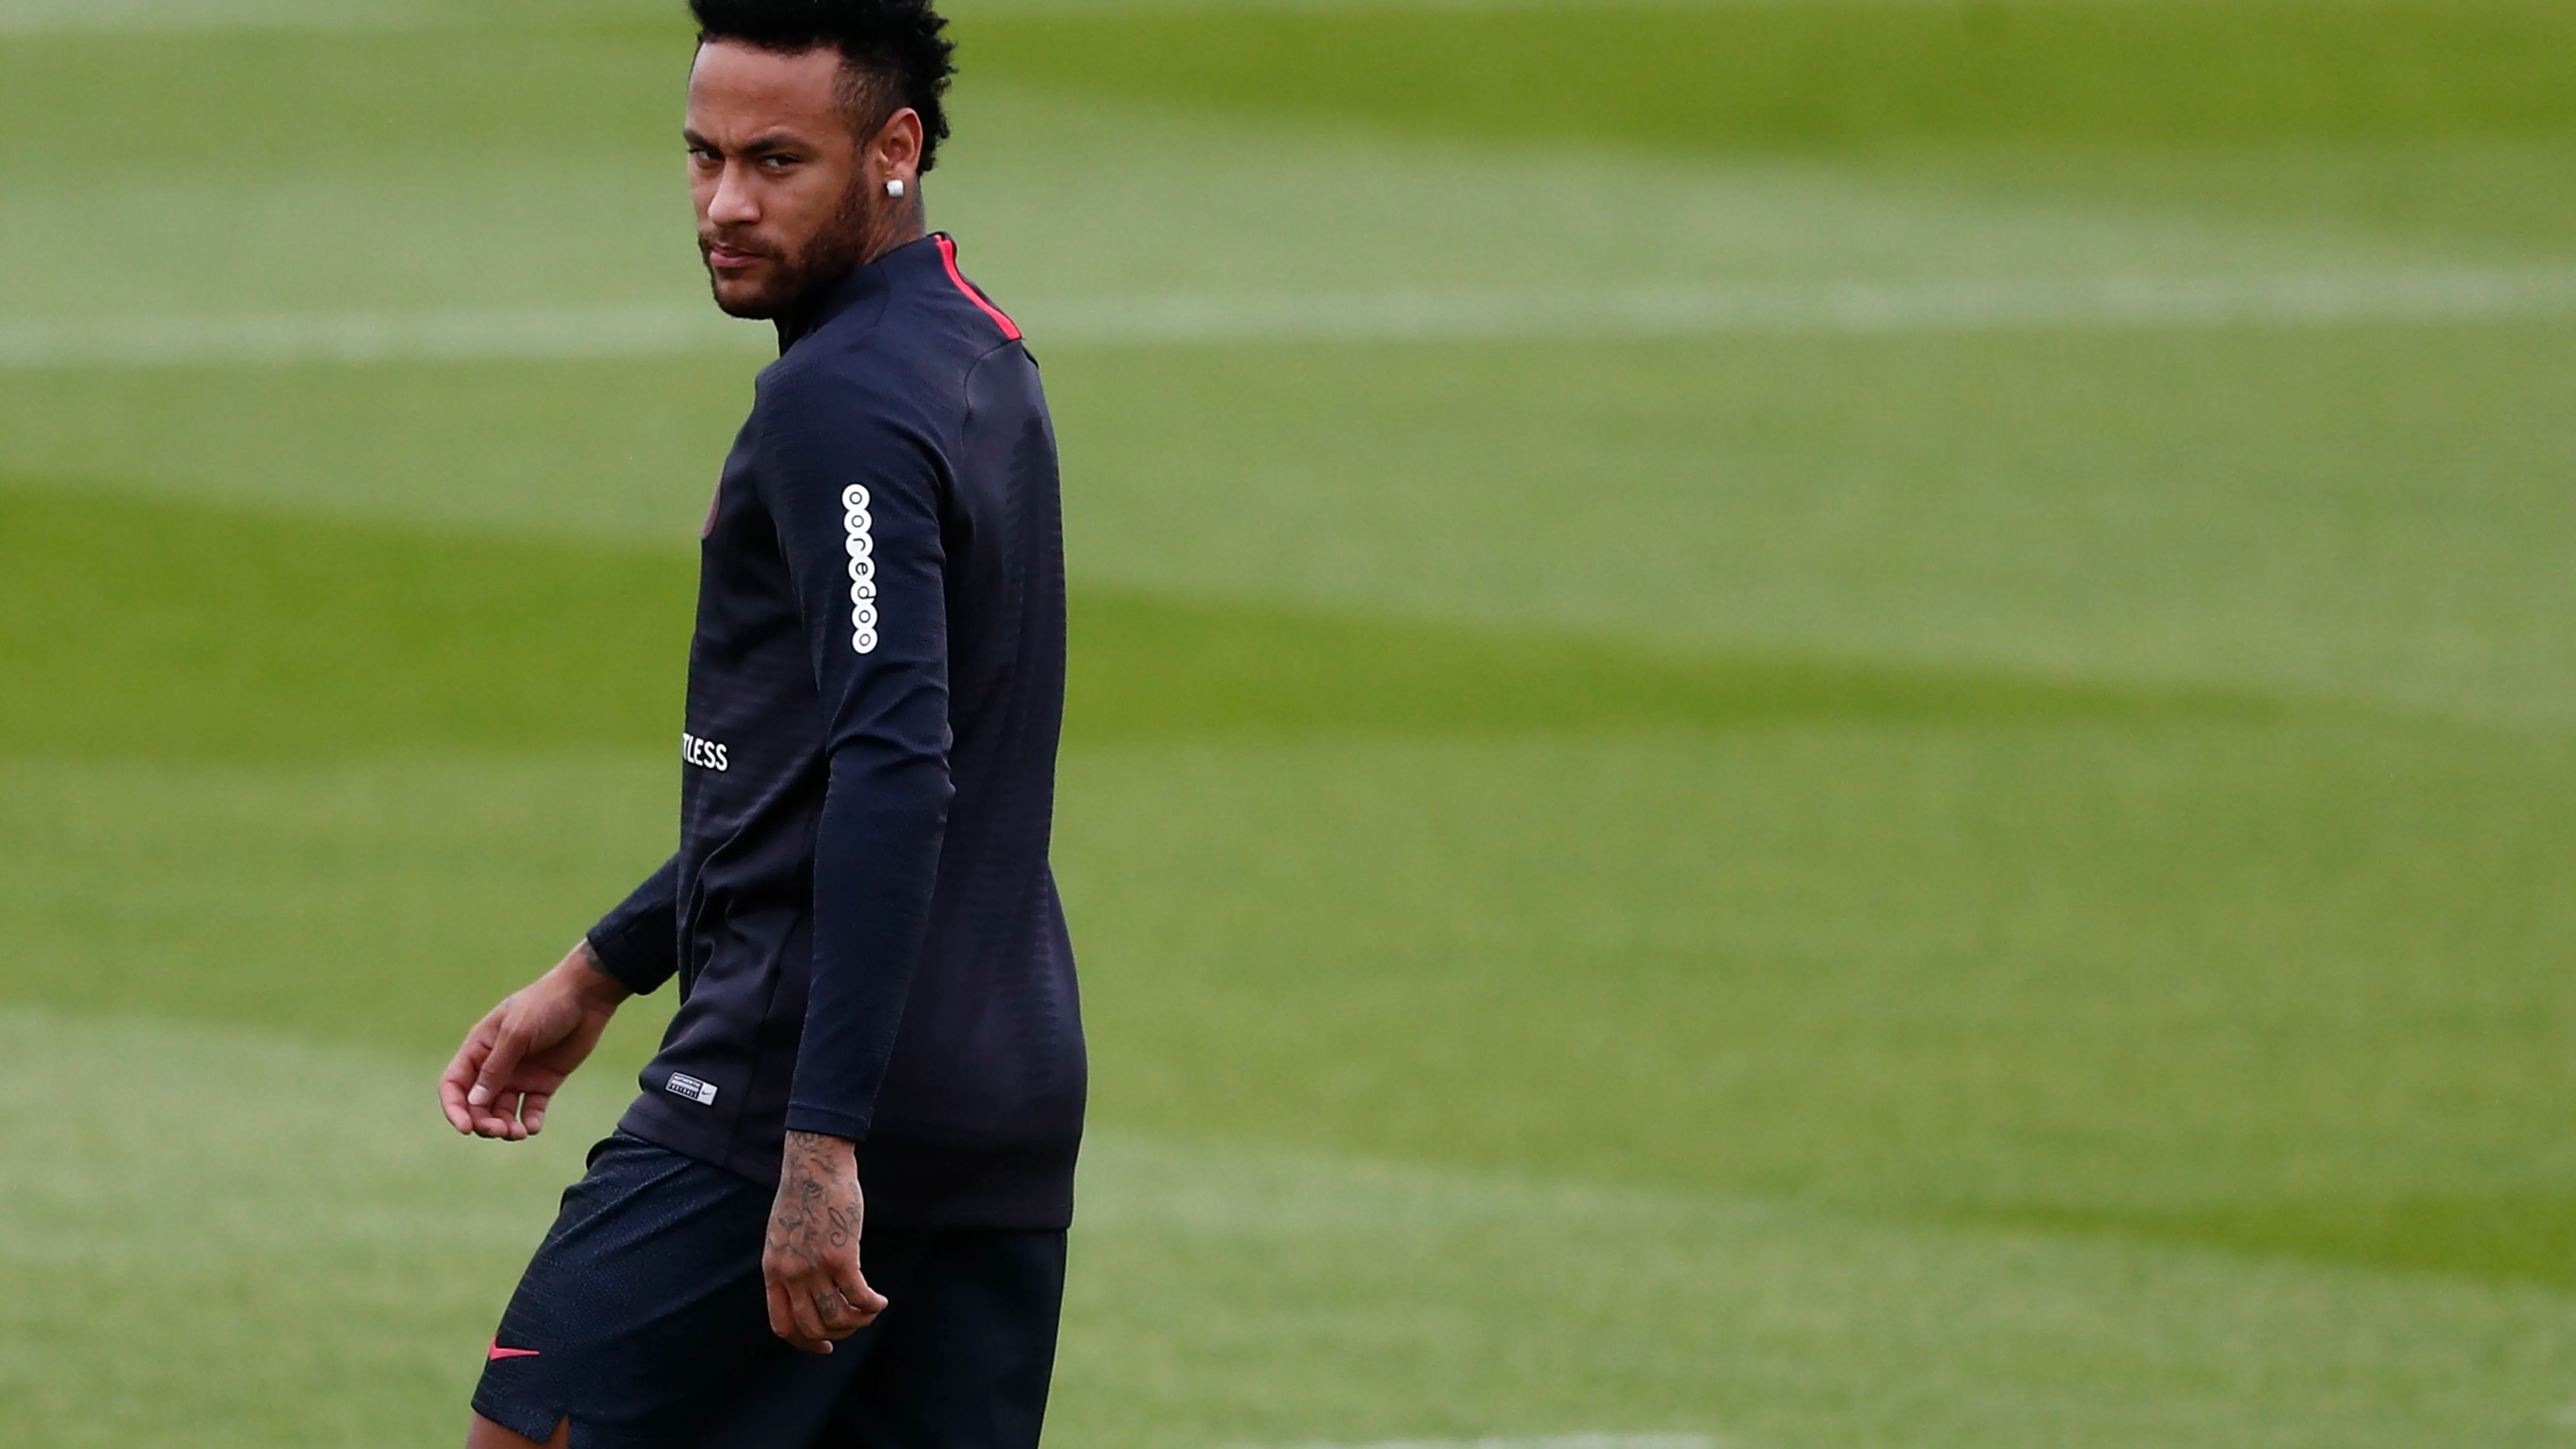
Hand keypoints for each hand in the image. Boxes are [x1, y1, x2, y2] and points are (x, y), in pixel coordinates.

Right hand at [439, 940, 630, 1139]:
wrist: (587, 997)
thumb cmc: (546, 1005)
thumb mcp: (517, 1033)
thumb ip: (496, 1068)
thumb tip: (474, 1102)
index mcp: (479, 1048)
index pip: (454, 1084)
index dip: (454, 1108)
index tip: (465, 1128)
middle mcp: (496, 1065)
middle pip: (477, 1104)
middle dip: (483, 1122)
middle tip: (499, 1130)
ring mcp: (520, 1075)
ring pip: (503, 1111)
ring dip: (506, 1126)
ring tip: (519, 1133)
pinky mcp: (544, 1082)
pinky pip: (532, 1108)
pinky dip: (531, 1121)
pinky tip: (533, 1127)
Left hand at [763, 1131, 887, 1352]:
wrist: (814, 1164)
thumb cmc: (804, 1194)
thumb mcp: (783, 1236)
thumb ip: (789, 1264)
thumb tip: (808, 1289)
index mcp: (773, 1270)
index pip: (783, 1325)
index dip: (805, 1343)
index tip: (825, 1346)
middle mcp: (790, 1274)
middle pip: (812, 1327)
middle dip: (837, 1335)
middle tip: (854, 1324)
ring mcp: (814, 1266)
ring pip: (836, 1317)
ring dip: (857, 1322)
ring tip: (870, 1311)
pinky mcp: (841, 1256)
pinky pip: (858, 1296)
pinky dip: (872, 1306)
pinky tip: (880, 1301)